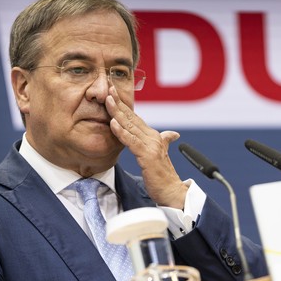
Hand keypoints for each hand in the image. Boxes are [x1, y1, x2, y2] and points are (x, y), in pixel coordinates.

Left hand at [105, 86, 187, 208]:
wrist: (172, 192)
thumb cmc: (164, 176)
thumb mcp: (160, 155)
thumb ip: (164, 141)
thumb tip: (172, 134)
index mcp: (153, 136)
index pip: (135, 117)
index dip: (124, 105)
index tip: (113, 93)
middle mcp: (152, 137)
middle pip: (132, 117)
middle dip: (119, 102)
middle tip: (108, 88)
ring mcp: (150, 145)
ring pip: (130, 126)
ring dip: (118, 112)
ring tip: (108, 100)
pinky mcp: (147, 155)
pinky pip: (131, 141)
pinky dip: (121, 132)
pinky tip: (112, 123)